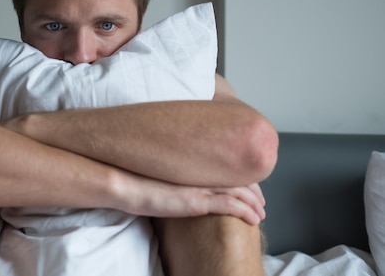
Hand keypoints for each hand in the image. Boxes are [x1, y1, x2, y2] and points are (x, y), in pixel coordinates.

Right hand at [117, 174, 265, 225]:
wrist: (125, 184)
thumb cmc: (135, 181)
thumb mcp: (159, 177)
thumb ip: (173, 179)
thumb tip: (175, 184)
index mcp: (191, 168)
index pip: (223, 170)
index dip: (240, 179)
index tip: (249, 187)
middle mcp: (199, 174)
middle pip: (236, 179)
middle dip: (253, 191)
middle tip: (262, 201)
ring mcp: (199, 187)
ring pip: (238, 192)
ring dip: (254, 203)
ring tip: (262, 213)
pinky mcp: (197, 201)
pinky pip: (230, 205)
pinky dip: (246, 211)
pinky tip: (255, 219)